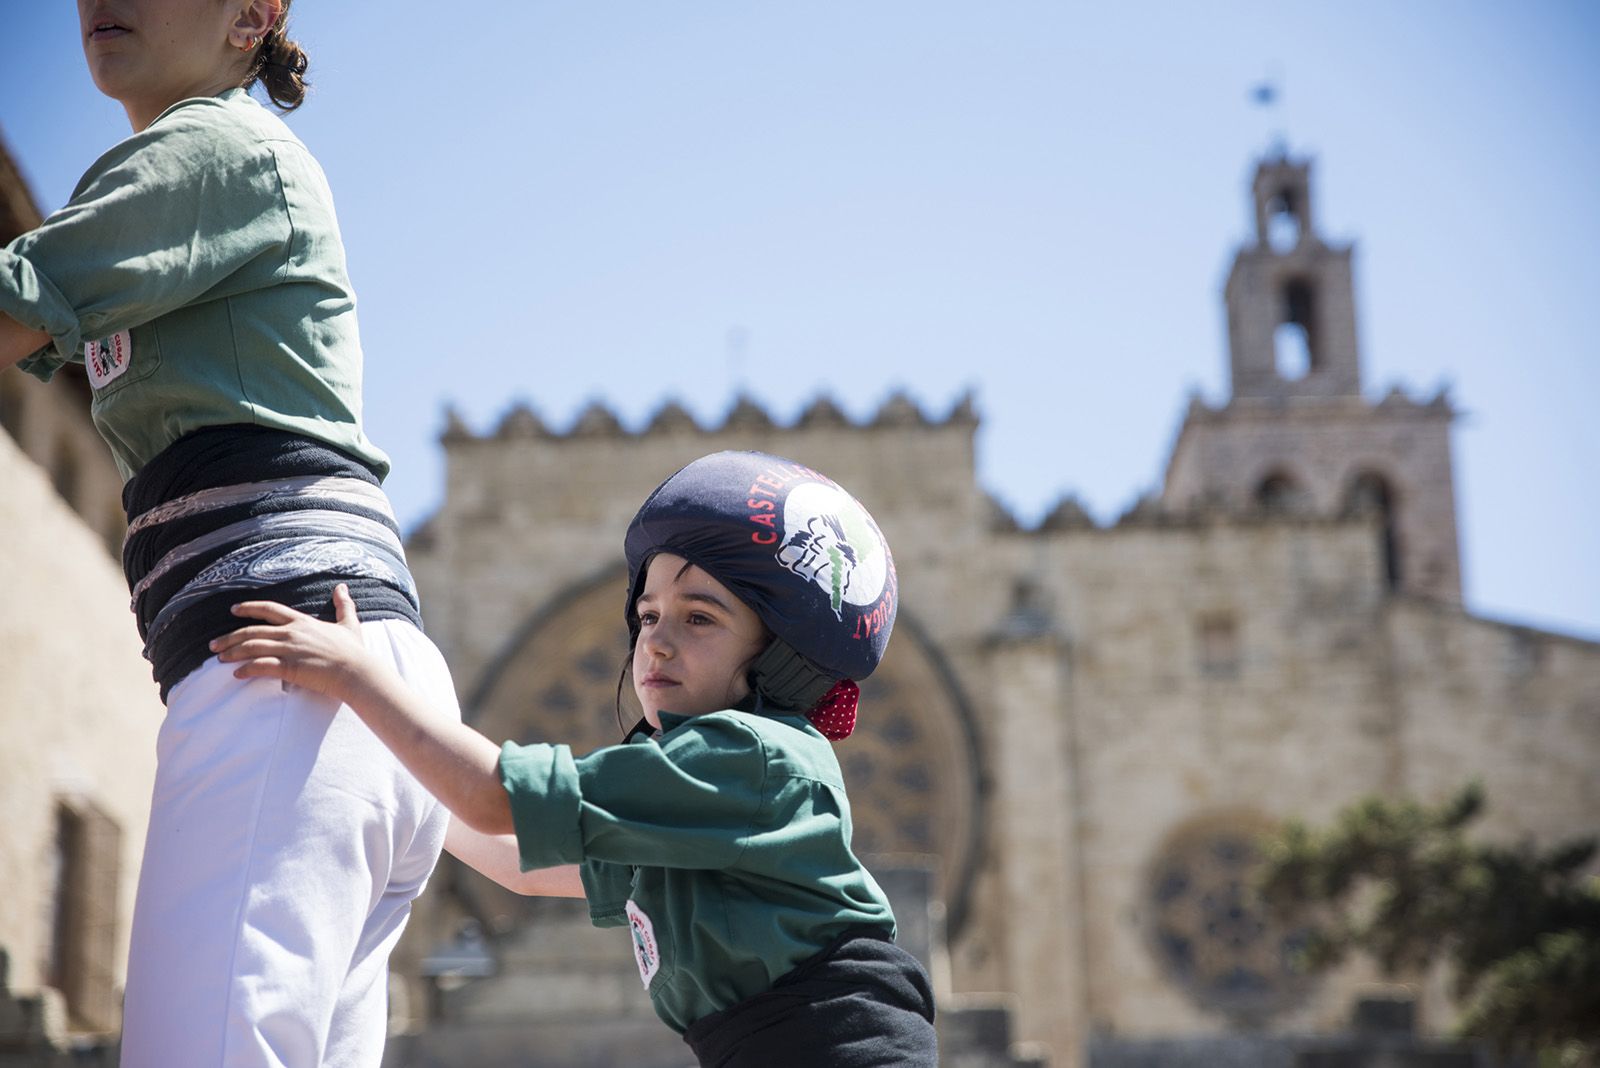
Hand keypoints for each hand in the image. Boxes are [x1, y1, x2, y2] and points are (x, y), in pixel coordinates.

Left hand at [212, 584, 373, 701]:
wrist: (357, 671)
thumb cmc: (354, 651)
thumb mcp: (350, 623)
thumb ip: (343, 605)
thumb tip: (342, 587)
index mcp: (302, 622)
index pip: (270, 609)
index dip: (249, 608)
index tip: (233, 610)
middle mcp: (292, 633)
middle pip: (252, 631)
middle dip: (230, 637)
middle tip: (214, 644)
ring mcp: (289, 650)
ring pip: (252, 647)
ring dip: (233, 653)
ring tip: (219, 659)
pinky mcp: (289, 668)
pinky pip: (260, 666)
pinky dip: (245, 669)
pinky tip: (236, 674)